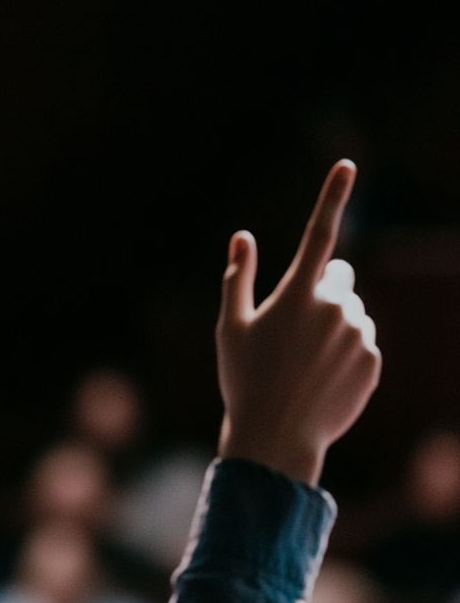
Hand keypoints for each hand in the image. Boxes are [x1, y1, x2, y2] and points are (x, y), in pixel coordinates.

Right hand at [216, 159, 380, 485]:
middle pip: (339, 276)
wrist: (277, 438)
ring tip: (304, 360)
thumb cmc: (244, 378)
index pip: (319, 232)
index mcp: (298, 294)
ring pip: (352, 311)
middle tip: (294, 323)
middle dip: (322, 288)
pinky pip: (363, 341)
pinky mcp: (374, 362)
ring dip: (333, 323)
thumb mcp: (229, 325)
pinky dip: (346, 351)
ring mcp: (359, 336)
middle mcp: (335, 308)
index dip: (332, 195)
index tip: (347, 164)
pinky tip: (321, 378)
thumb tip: (242, 237)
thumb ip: (237, 276)